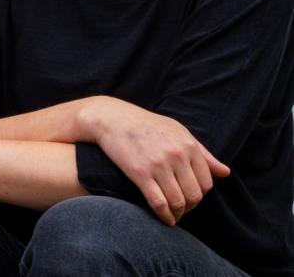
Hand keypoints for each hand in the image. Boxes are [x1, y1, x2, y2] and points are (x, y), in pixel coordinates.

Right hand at [85, 97, 229, 225]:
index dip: (200, 195)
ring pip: (177, 201)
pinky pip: (158, 202)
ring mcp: (158, 165)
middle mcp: (176, 155)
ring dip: (177, 213)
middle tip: (182, 209)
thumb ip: (202, 153)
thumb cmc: (146, 124)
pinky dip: (164, 215)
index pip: (206, 182)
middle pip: (194, 195)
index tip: (191, 198)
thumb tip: (225, 173)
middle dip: (190, 207)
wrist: (111, 118)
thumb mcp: (177, 131)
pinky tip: (164, 218)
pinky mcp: (139, 173)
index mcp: (188, 145)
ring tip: (173, 215)